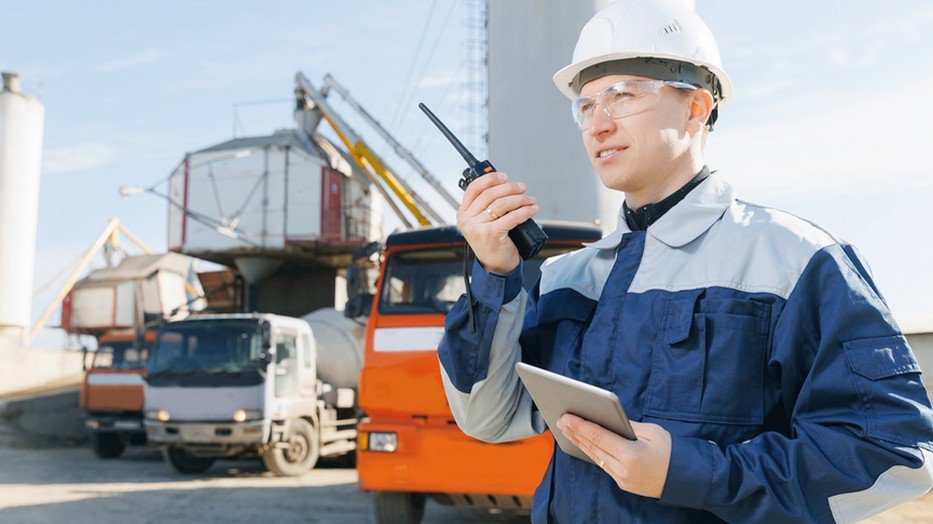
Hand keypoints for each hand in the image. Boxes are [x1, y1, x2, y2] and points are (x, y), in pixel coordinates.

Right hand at [456, 171, 538, 274]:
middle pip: (490, 194)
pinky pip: (511, 217)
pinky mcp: (491, 234)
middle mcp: (467, 220)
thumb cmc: (493, 243)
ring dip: (520, 199)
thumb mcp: (483, 223)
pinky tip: (532, 210)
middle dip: (510, 188)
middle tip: (522, 188)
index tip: (504, 177)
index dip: (490, 179)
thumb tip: (506, 186)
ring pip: (502, 204)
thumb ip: (487, 207)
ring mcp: (477, 228)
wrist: (495, 267)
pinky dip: (524, 211)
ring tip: (530, 200)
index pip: (474, 188)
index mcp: (463, 214)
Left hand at [556, 414, 671, 498]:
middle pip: (593, 448)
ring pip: (595, 458)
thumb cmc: (672, 451)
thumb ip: (628, 426)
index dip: (581, 426)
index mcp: (631, 455)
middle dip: (575, 433)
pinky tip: (583, 443)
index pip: (599, 438)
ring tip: (567, 430)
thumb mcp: (652, 432)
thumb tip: (608, 419)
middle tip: (561, 420)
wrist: (685, 479)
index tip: (567, 417)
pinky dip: (592, 453)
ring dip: (580, 443)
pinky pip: (603, 465)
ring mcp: (622, 479)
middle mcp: (623, 470)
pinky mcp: (622, 483)